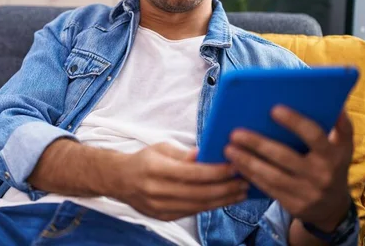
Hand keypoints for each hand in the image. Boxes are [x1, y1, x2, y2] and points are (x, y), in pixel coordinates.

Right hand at [115, 143, 248, 220]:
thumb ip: (183, 154)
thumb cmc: (143, 160)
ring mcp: (159, 207)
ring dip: (223, 200)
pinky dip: (210, 206)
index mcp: (155, 168)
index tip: (235, 166)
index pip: (193, 173)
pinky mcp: (164, 217)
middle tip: (244, 181)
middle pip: (199, 192)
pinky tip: (224, 199)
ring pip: (198, 206)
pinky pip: (192, 212)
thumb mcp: (160, 148)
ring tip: (240, 192)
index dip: (217, 172)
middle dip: (226, 187)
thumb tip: (205, 154)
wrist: (119, 180)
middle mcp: (157, 190)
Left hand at [225, 106, 352, 231]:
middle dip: (258, 144)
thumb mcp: (340, 146)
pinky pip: (269, 188)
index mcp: (334, 154)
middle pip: (285, 156)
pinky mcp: (295, 205)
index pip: (314, 135)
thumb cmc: (330, 164)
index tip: (273, 109)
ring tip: (229, 148)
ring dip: (248, 161)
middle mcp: (323, 174)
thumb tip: (321, 101)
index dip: (295, 122)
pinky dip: (251, 175)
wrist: (333, 207)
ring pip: (273, 175)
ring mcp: (308, 192)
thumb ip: (335, 126)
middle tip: (235, 133)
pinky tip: (236, 164)